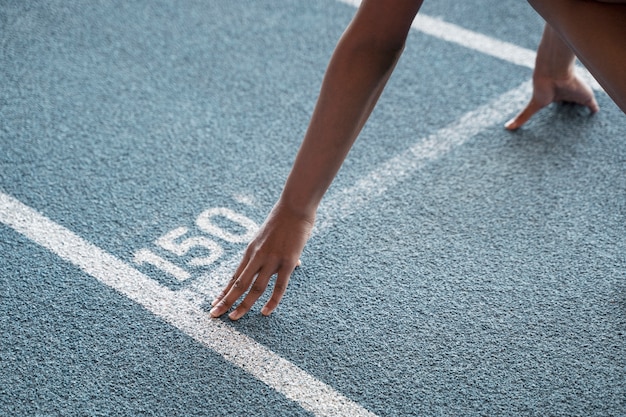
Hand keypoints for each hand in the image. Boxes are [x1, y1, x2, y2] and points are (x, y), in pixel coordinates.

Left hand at [209, 203, 313, 319]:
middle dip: (226, 301)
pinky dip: (272, 301)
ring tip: (234, 318)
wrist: (294, 206)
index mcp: (250, 251)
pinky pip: (279, 286)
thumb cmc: (285, 220)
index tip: (215, 303)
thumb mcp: (271, 237)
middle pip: (239, 284)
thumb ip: (280, 253)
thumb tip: (296, 264)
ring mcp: (272, 260)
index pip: (234, 276)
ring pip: (255, 288)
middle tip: (214, 315)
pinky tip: (265, 312)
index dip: (224, 291)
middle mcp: (257, 256)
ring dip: (243, 304)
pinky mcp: (287, 262)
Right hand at [505, 72, 598, 129]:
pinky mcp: (586, 96)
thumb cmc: (542, 87)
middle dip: (571, 108)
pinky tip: (595, 113)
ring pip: (580, 103)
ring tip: (586, 116)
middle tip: (572, 115)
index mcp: (552, 98)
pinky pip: (592, 104)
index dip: (556, 109)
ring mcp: (575, 95)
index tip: (556, 116)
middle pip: (569, 104)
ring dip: (583, 107)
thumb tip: (506, 128)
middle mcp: (564, 96)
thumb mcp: (532, 107)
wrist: (553, 72)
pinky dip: (593, 109)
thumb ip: (521, 118)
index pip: (555, 104)